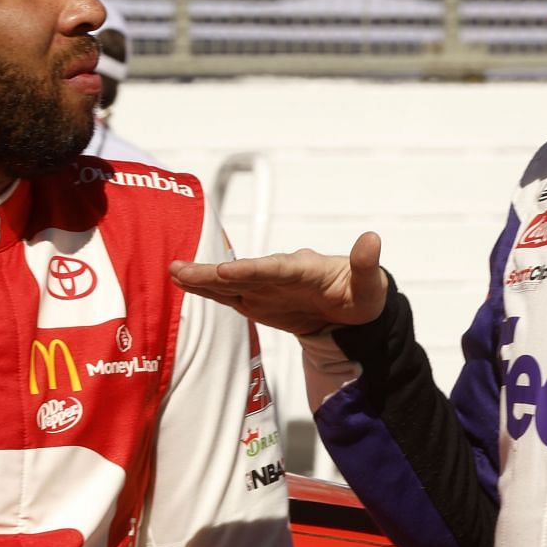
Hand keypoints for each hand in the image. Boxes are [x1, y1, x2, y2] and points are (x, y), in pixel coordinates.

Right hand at [169, 232, 387, 336]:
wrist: (349, 308)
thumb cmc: (361, 294)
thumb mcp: (370, 285)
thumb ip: (366, 265)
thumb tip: (373, 238)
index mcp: (305, 268)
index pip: (275, 269)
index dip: (252, 271)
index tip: (228, 272)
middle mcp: (278, 273)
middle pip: (243, 273)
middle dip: (213, 273)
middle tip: (182, 269)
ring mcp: (264, 286)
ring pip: (229, 284)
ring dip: (202, 279)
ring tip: (173, 272)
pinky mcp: (256, 299)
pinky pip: (228, 295)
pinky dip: (206, 290)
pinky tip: (181, 284)